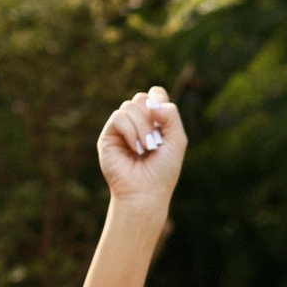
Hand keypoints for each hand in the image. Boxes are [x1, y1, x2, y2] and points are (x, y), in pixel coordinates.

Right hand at [98, 85, 185, 218]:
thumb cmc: (163, 170)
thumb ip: (171, 114)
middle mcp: (136, 123)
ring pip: (130, 106)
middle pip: (141, 98)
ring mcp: (121, 129)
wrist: (146, 191)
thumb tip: (150, 102)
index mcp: (154, 121)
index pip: (154, 94)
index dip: (159, 100)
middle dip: (151, 118)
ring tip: (146, 148)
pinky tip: (135, 148)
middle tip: (155, 141)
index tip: (163, 122)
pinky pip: (118, 117)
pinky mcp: (108, 136)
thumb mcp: (177, 139)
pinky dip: (130, 131)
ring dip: (142, 128)